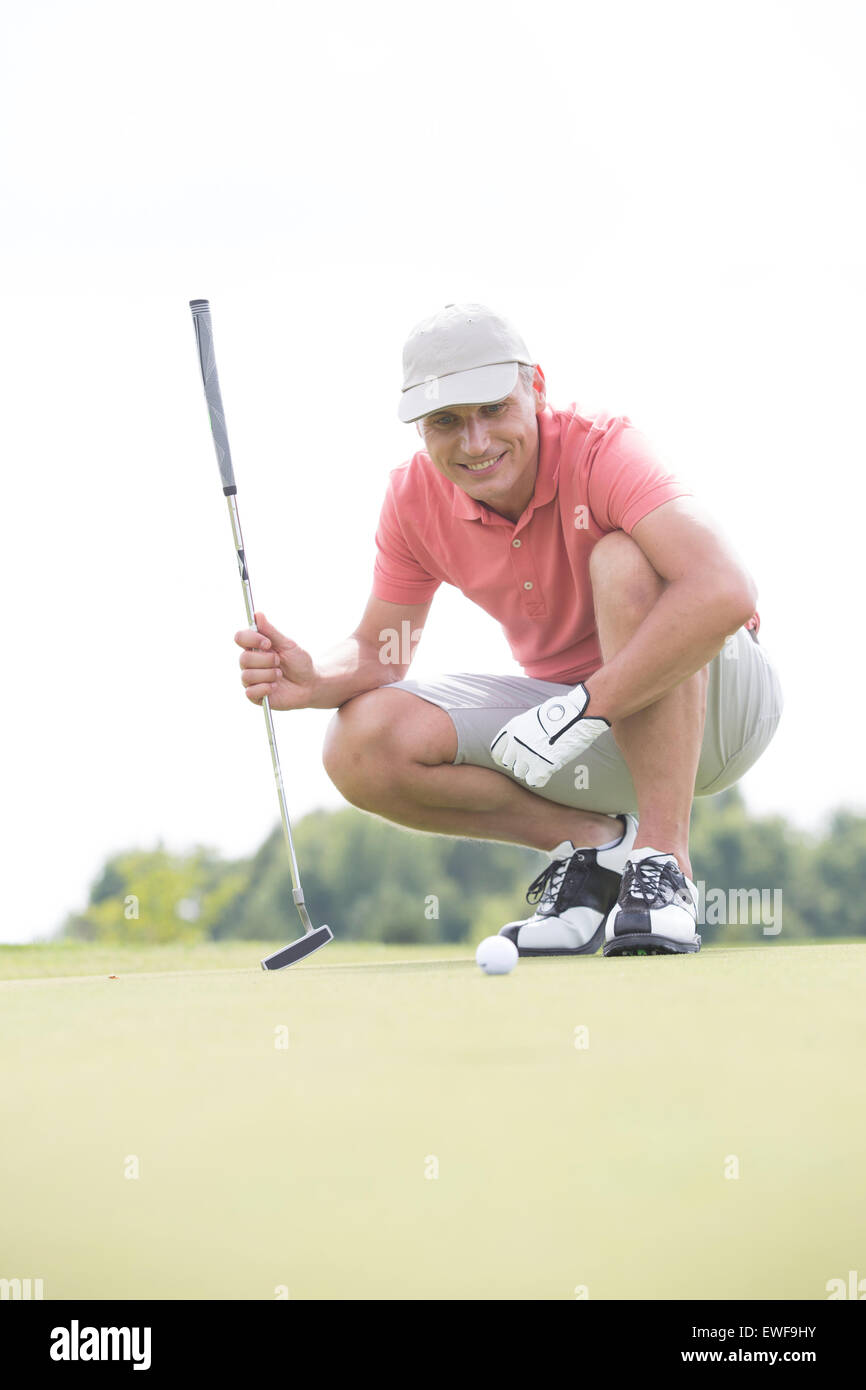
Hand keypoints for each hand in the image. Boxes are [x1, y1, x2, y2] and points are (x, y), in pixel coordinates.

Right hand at [235, 611, 316, 709]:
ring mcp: (250, 679)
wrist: (310, 684)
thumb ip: (271, 631)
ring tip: (280, 675)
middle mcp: (250, 662)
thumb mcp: (288, 645)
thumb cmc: (299, 662)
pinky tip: (275, 687)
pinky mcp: (254, 695)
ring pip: (247, 675)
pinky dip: (266, 688)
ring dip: (269, 674)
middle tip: (279, 662)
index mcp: (255, 647)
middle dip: (266, 660)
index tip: (268, 643)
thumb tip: (257, 614)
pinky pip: (250, 692)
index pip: (240, 637)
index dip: (252, 639)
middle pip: (243, 658)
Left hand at [490, 683, 609, 787]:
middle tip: (533, 760)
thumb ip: (524, 730)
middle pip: (509, 763)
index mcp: (513, 727)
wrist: (579, 715)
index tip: (512, 760)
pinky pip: (534, 781)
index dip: (505, 758)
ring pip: (520, 773)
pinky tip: (548, 770)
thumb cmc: (562, 713)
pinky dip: (540, 778)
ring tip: (542, 763)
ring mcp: (528, 755)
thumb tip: (520, 743)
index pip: (497, 751)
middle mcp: (516, 742)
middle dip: (519, 763)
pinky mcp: (542, 767)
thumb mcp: (534, 716)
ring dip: (530, 770)